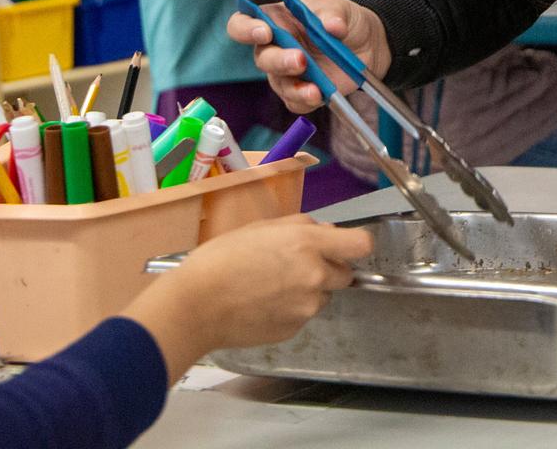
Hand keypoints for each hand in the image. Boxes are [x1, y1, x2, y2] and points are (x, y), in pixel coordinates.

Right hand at [124, 214, 373, 380]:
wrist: (194, 306)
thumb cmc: (222, 259)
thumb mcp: (263, 227)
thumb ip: (302, 227)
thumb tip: (326, 232)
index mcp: (309, 245)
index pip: (362, 244)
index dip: (354, 244)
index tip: (343, 247)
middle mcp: (315, 277)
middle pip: (345, 274)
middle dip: (327, 269)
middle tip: (294, 267)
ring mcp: (306, 308)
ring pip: (323, 296)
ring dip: (308, 291)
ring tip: (271, 287)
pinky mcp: (294, 330)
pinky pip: (302, 315)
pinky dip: (290, 310)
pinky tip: (263, 305)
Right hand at [225, 0, 390, 114]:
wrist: (369, 44)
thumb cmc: (346, 21)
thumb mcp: (343, 10)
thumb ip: (335, 15)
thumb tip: (332, 25)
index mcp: (276, 20)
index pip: (243, 23)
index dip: (245, 29)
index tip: (265, 32)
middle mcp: (276, 47)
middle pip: (262, 58)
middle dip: (279, 61)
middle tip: (300, 60)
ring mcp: (286, 72)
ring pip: (279, 84)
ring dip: (295, 88)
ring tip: (315, 90)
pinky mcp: (301, 91)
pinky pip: (295, 101)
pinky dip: (306, 101)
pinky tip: (320, 96)